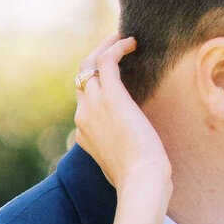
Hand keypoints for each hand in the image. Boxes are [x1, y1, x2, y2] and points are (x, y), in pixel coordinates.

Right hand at [73, 36, 171, 202]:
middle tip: (116, 48)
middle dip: (97, 60)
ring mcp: (93, 106)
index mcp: (83, 134)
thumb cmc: (141, 180)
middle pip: (82, 78)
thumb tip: (134, 147)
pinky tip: (132, 43)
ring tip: (124, 40)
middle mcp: (82, 117)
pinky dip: (117, 47)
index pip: (85, 101)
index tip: (116, 75)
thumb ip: (121, 152)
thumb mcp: (124, 165)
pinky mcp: (111, 97)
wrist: (141, 183)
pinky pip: (106, 61)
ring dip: (106, 47)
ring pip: (89, 64)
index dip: (98, 84)